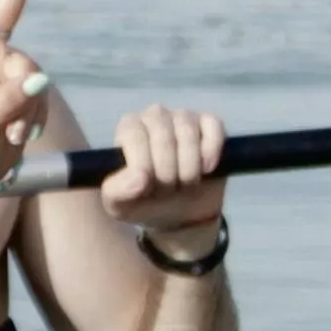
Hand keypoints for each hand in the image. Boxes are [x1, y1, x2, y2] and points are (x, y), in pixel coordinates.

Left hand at [0, 0, 54, 193]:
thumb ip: (9, 99)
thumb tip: (41, 77)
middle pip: (11, 3)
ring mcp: (7, 67)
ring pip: (33, 69)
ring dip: (28, 103)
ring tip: (10, 132)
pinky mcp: (25, 87)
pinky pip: (42, 92)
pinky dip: (35, 115)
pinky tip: (20, 134)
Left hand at [96, 101, 225, 238]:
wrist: (180, 214)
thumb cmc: (144, 202)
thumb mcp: (119, 205)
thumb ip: (117, 192)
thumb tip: (140, 177)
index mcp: (128, 128)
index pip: (134, 136)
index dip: (144, 167)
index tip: (148, 189)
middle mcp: (154, 116)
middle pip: (163, 137)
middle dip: (167, 174)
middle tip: (168, 191)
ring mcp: (183, 117)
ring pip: (188, 133)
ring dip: (189, 169)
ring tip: (185, 184)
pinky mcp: (209, 123)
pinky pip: (213, 126)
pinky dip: (211, 152)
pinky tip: (206, 170)